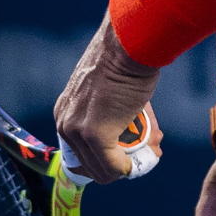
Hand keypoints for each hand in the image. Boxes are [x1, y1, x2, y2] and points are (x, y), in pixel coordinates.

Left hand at [54, 11, 161, 182]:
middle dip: (118, 165)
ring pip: (102, 170)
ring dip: (127, 167)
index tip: (124, 155)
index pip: (78, 152)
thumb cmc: (124, 60)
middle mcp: (65, 123)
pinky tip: (142, 159)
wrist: (129, 45)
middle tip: (145, 152)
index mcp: (65, 111)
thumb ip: (113, 112)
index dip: (103, 159)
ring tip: (150, 151)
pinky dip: (128, 169)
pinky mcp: (95, 136)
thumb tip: (137, 134)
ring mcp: (79, 131)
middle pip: (90, 165)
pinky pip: (113, 167)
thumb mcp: (108, 88)